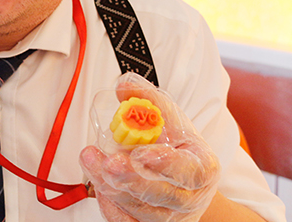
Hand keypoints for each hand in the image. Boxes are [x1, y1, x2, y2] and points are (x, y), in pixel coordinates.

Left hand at [80, 73, 220, 221]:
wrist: (179, 179)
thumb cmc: (173, 144)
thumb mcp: (167, 118)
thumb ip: (146, 100)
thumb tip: (123, 85)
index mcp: (202, 168)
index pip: (189, 171)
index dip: (166, 164)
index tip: (142, 154)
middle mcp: (189, 198)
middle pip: (162, 196)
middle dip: (131, 179)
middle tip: (108, 162)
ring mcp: (169, 217)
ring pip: (141, 211)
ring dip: (112, 187)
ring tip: (91, 160)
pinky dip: (110, 207)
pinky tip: (97, 184)